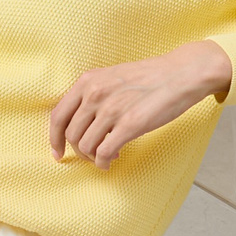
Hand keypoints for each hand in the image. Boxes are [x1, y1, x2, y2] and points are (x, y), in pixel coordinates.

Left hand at [49, 41, 232, 170]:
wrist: (181, 73)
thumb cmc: (149, 77)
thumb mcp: (111, 77)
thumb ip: (92, 95)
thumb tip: (79, 122)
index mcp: (87, 82)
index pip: (57, 116)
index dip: (54, 139)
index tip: (58, 153)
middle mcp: (95, 94)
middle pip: (71, 135)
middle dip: (79, 151)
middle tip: (92, 155)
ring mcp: (112, 110)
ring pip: (86, 146)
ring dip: (93, 158)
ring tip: (107, 156)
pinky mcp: (130, 125)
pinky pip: (104, 152)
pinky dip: (103, 163)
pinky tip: (111, 162)